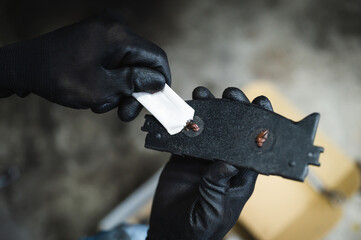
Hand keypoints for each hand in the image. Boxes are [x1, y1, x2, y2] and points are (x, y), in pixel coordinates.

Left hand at [0, 10, 170, 120]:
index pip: (156, 57)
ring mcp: (104, 32)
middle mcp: (115, 28)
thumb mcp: (102, 87)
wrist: (25, 67)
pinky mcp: (96, 39)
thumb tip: (158, 82)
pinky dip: (111, 80)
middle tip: (124, 113)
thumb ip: (135, 84)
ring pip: (128, 66)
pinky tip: (97, 93)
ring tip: (100, 103)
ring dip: (120, 89)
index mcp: (119, 35)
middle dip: (135, 91)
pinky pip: (115, 62)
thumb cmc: (59, 76)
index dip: (161, 82)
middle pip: (142, 63)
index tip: (159, 101)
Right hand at [147, 87, 273, 239]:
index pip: (254, 147)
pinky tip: (183, 110)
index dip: (259, 125)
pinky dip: (184, 124)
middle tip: (231, 94)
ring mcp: (204, 160)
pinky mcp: (184, 159)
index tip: (261, 105)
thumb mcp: (213, 210)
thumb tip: (227, 164)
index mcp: (240, 176)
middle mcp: (224, 163)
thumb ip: (218, 187)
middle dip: (234, 111)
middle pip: (233, 132)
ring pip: (210, 131)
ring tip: (203, 94)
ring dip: (208, 112)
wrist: (171, 234)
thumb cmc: (200, 229)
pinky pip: (186, 138)